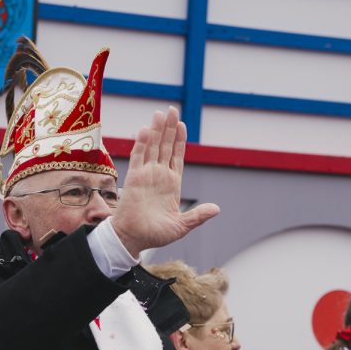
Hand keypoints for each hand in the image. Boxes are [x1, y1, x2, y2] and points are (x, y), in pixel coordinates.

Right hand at [109, 107, 218, 256]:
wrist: (133, 239)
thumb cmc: (155, 234)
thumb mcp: (181, 226)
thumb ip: (197, 216)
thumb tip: (217, 209)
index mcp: (172, 184)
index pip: (177, 156)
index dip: (179, 141)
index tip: (182, 124)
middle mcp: (159, 176)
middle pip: (165, 146)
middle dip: (169, 128)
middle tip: (172, 110)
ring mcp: (146, 175)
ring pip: (152, 147)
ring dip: (156, 130)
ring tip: (160, 113)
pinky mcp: (133, 178)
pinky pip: (138, 157)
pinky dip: (142, 143)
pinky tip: (145, 130)